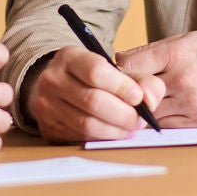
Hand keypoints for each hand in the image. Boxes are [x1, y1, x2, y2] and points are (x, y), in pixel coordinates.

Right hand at [25, 47, 167, 141]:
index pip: (96, 72)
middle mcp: (52, 79)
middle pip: (93, 101)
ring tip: (131, 128)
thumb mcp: (114, 69)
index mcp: (69, 57)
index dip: (122, 87)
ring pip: (87, 124)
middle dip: (124, 114)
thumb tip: (150, 100)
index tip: (139, 98)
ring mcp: (45, 105)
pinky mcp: (47, 127)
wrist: (57, 86)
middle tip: (141, 120)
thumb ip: (141, 80)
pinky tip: (114, 133)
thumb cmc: (92, 77)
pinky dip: (102, 139)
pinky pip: (80, 138)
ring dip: (116, 131)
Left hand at [120, 30, 196, 127]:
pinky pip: (167, 127)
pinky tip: (162, 112)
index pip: (128, 66)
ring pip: (148, 115)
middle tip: (121, 95)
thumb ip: (151, 51)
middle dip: (127, 95)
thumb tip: (117, 60)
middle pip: (135, 94)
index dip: (116, 71)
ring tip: (141, 105)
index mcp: (176, 53)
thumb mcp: (187, 40)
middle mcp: (182, 79)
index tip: (114, 74)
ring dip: (142, 112)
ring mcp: (191, 104)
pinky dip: (160, 121)